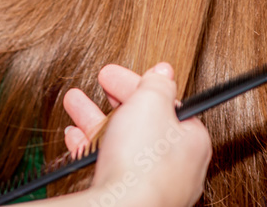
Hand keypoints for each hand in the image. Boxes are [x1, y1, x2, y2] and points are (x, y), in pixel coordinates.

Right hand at [62, 63, 211, 206]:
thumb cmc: (142, 160)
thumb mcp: (151, 102)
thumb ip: (157, 84)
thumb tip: (164, 72)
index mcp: (192, 141)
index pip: (168, 105)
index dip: (140, 85)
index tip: (116, 75)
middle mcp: (177, 167)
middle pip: (144, 124)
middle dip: (115, 101)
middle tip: (99, 84)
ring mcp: (153, 185)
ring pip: (124, 145)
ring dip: (96, 121)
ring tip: (74, 104)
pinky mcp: (130, 198)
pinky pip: (112, 168)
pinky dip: (93, 150)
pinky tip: (75, 139)